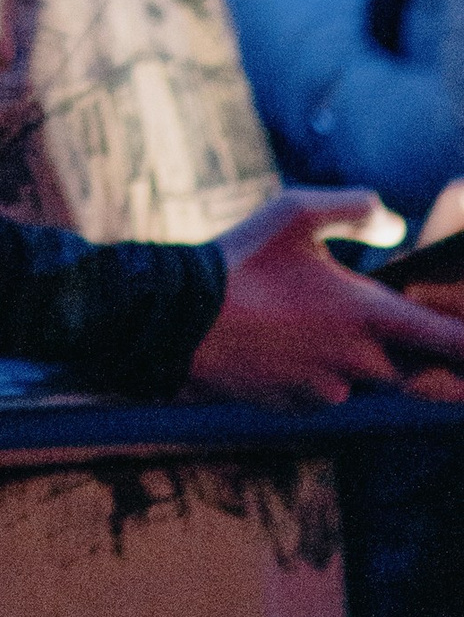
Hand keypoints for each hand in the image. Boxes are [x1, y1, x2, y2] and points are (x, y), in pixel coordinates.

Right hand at [190, 189, 463, 402]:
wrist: (179, 319)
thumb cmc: (241, 260)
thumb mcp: (295, 211)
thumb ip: (355, 209)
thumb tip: (395, 226)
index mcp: (367, 313)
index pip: (445, 340)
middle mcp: (357, 361)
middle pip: (408, 368)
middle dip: (403, 350)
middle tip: (367, 318)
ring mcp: (327, 390)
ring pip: (361, 381)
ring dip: (353, 360)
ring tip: (305, 323)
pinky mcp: (296, 406)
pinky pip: (323, 393)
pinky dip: (315, 372)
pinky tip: (279, 343)